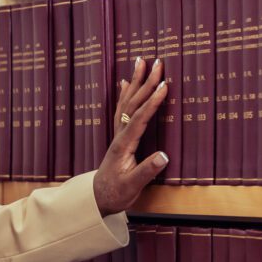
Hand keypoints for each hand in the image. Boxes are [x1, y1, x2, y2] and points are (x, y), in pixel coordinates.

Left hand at [92, 57, 169, 216]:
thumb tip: (163, 156)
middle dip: (146, 82)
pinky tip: (125, 83)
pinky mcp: (119, 137)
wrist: (97, 199)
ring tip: (141, 61)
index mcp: (124, 145)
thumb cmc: (116, 194)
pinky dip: (125, 94)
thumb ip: (146, 172)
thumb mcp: (132, 187)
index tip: (164, 86)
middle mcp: (119, 136)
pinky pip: (121, 110)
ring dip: (135, 82)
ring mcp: (118, 135)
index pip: (139, 119)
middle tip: (158, 62)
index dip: (152, 102)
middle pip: (132, 104)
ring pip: (126, 103)